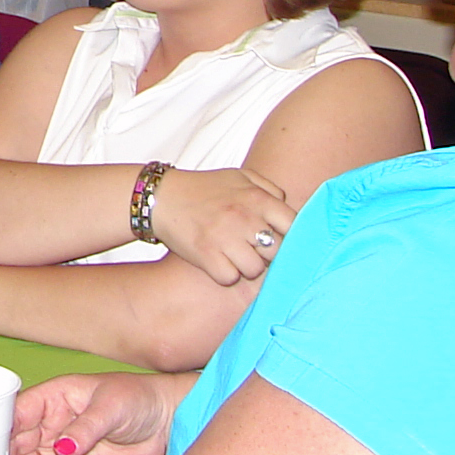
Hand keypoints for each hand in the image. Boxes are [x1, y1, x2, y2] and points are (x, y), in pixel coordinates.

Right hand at [9, 372, 183, 454]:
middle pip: (17, 438)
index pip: (20, 410)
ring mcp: (59, 445)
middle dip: (4, 453)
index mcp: (54, 397)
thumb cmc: (137, 400)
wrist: (165, 423)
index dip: (4, 426)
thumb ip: (86, 428)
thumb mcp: (111, 408)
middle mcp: (51, 421)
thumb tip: (62, 447)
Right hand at [155, 167, 292, 286]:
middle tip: (252, 249)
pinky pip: (229, 278)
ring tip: (235, 257)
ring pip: (255, 269)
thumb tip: (285, 207)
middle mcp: (244, 218)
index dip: (288, 235)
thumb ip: (268, 188)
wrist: (162, 197)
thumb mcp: (239, 176)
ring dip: (246, 267)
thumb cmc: (203, 188)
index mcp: (256, 198)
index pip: (292, 225)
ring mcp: (224, 237)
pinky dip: (225, 274)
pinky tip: (219, 263)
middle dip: (267, 254)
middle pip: (276, 251)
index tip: (276, 238)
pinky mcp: (205, 254)